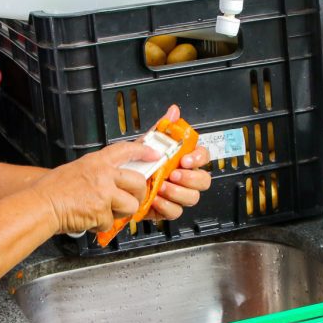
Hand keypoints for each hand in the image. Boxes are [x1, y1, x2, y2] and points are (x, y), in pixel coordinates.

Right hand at [30, 140, 161, 234]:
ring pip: (130, 205)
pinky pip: (111, 222)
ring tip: (105, 213)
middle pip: (137, 182)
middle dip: (138, 194)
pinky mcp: (102, 212)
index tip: (154, 154)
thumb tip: (111, 179)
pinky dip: (101, 224)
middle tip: (131, 199)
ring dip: (121, 213)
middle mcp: (103, 174)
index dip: (143, 151)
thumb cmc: (52, 189)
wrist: (41, 205)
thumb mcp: (76, 169)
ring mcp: (104, 193)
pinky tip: (89, 219)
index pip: (125, 150)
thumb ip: (96, 172)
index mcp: (96, 162)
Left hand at [144, 104, 211, 220]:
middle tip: (173, 175)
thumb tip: (174, 111)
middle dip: (190, 178)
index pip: (203, 156)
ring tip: (161, 187)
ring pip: (192, 198)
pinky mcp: (167, 209)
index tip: (185, 159)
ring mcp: (178, 194)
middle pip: (203, 180)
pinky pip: (176, 211)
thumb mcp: (148, 142)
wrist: (119, 182)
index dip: (199, 158)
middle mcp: (184, 178)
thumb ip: (163, 128)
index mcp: (184, 160)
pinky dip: (166, 206)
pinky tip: (155, 199)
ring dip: (177, 192)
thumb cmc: (137, 162)